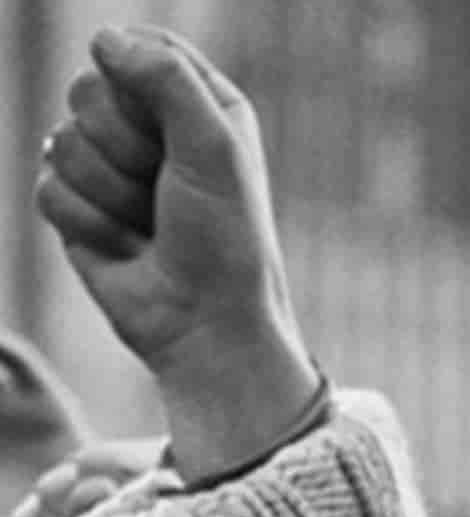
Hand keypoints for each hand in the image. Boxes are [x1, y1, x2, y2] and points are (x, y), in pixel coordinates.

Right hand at [35, 25, 319, 480]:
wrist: (205, 327)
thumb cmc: (224, 242)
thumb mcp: (213, 147)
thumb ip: (166, 77)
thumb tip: (102, 38)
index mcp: (198, 105)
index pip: (139, 49)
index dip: (140, 86)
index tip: (169, 135)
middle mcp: (152, 131)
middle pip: (89, 90)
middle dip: (123, 148)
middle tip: (163, 193)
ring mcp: (111, 170)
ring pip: (63, 140)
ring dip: (109, 194)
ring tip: (149, 228)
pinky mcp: (80, 211)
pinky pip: (48, 187)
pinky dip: (88, 224)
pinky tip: (124, 249)